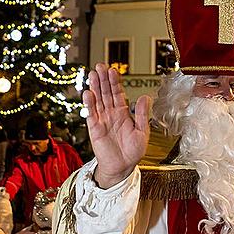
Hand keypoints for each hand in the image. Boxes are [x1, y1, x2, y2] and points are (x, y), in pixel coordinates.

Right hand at [83, 63, 150, 187]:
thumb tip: (145, 97)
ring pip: (98, 100)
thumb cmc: (133, 151)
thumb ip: (142, 114)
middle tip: (100, 66)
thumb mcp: (142, 132)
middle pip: (106, 92)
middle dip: (103, 79)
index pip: (118, 93)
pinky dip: (89, 104)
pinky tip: (88, 93)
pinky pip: (91, 114)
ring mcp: (102, 120)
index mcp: (123, 112)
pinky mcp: (94, 128)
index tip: (113, 70)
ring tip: (92, 74)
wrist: (122, 166)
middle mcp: (111, 113)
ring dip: (95, 87)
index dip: (115, 81)